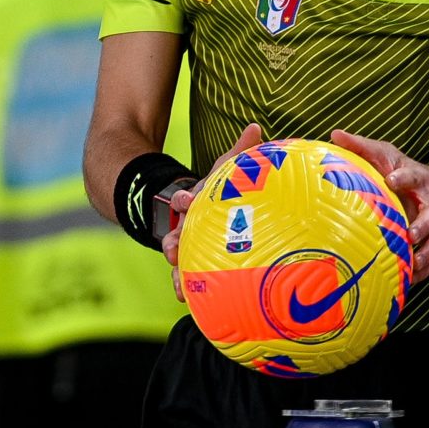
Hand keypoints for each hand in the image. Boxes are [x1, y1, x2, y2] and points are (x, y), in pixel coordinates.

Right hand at [162, 123, 264, 292]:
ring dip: (177, 272)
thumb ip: (239, 152)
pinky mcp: (195, 266)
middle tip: (172, 250)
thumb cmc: (222, 189)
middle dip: (173, 242)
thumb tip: (256, 127)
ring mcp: (189, 247)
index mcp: (194, 202)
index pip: (185, 199)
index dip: (184, 199)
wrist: (207, 211)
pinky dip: (188, 289)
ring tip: (178, 286)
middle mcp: (187, 226)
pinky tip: (186, 300)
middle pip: (175, 234)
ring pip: (180, 261)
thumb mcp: (229, 170)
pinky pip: (190, 279)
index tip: (185, 200)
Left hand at [330, 130, 428, 282]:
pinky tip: (411, 280)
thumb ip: (363, 148)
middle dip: (424, 225)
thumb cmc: (407, 173)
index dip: (404, 178)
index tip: (391, 180)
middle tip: (411, 234)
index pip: (413, 176)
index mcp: (420, 179)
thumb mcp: (388, 156)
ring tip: (414, 264)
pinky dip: (426, 271)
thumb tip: (335, 135)